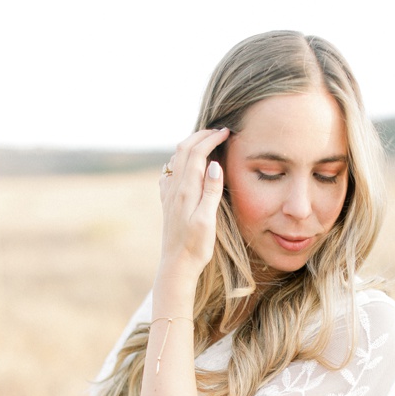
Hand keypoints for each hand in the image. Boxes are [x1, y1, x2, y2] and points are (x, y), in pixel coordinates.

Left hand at [158, 128, 230, 279]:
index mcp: (186, 191)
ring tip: (206, 141)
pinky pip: (171, 173)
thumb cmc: (196, 246)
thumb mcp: (207, 220)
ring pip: (176, 160)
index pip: (197, 154)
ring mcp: (169, 195)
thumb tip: (214, 165)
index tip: (226, 132)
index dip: (211, 139)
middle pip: (183, 151)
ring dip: (190, 145)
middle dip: (200, 136)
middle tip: (218, 131)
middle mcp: (174, 188)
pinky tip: (186, 165)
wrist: (176, 265)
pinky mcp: (169, 202)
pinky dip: (181, 161)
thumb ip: (211, 192)